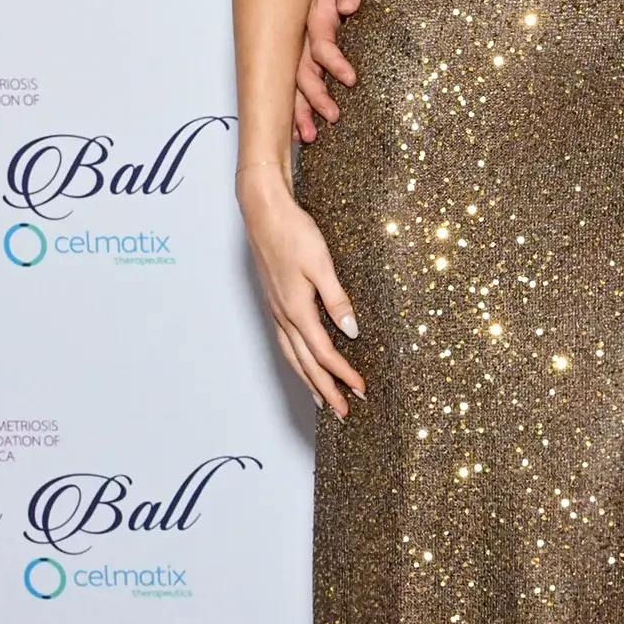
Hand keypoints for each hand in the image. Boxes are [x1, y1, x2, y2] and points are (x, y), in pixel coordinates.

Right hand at [239, 175, 364, 417]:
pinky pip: (287, 342)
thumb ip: (336, 300)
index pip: (323, 354)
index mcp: (296, 310)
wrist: (263, 211)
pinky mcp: (275, 301)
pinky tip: (304, 361)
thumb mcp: (321, 265)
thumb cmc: (293, 233)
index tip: (361, 391)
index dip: (343, 375)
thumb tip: (350, 332)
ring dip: (308, 379)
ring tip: (322, 397)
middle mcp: (283, 316)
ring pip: (292, 356)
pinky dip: (298, 360)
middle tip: (342, 412)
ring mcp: (276, 310)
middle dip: (325, 389)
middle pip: (305, 364)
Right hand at [293, 0, 374, 141]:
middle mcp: (312, 32)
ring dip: (301, 110)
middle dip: (312, 95)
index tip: (351, 79)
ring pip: (298, 81)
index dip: (332, 60)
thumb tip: (347, 5)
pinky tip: (302, 132)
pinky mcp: (322, 58)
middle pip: (302, 67)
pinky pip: (305, 85)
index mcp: (320, 10)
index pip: (319, 40)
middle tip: (332, 117)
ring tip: (310, 136)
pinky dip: (301, 109)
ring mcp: (314, 46)